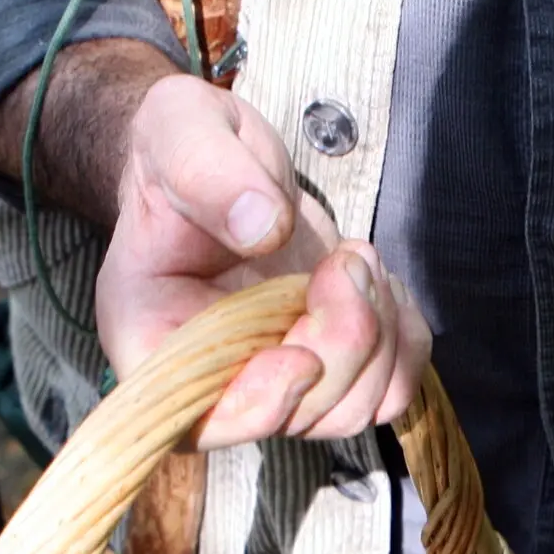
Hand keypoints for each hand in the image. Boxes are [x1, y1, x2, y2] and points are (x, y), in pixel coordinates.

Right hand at [95, 73, 428, 449]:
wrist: (223, 161)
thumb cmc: (184, 149)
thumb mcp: (179, 132)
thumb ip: (206, 173)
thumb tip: (263, 227)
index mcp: (152, 345)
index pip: (204, 422)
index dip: (263, 403)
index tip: (301, 352)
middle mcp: (215, 381)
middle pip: (304, 414)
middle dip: (344, 339)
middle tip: (348, 260)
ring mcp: (277, 378)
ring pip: (356, 408)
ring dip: (381, 336)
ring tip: (359, 258)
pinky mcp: (329, 365)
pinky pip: (391, 386)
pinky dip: (402, 337)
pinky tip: (377, 281)